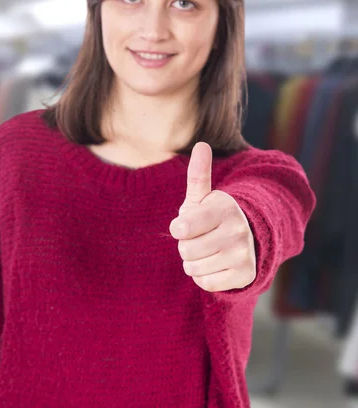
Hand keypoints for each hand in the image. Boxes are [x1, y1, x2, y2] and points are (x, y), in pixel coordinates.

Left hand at [169, 142, 255, 292]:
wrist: (248, 238)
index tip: (184, 224)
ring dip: (195, 262)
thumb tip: (201, 145)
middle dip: (186, 246)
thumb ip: (198, 174)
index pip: (183, 228)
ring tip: (208, 250)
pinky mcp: (245, 275)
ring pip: (194, 268)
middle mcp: (237, 230)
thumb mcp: (204, 196)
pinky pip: (206, 283)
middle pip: (185, 250)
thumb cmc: (214, 216)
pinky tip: (216, 263)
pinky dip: (205, 276)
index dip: (178, 228)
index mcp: (223, 208)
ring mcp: (243, 254)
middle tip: (200, 238)